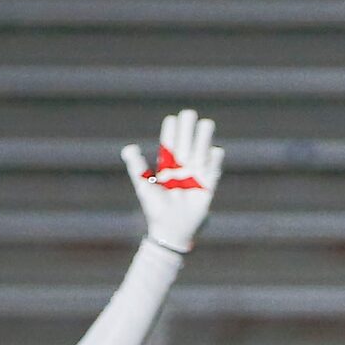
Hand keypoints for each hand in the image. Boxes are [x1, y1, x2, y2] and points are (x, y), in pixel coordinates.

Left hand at [125, 108, 222, 256]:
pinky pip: (212, 173)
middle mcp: (182, 170)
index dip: (171, 133)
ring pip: (201, 154)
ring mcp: (195, 178)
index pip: (170, 146)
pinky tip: (216, 149)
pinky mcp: (207, 189)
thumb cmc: (155, 209)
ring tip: (206, 123)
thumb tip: (128, 148)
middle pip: (187, 145)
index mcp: (167, 168)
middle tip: (189, 113)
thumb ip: (137, 167)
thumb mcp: (144, 186)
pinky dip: (215, 162)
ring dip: (203, 139)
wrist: (170, 230)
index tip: (172, 118)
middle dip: (188, 130)